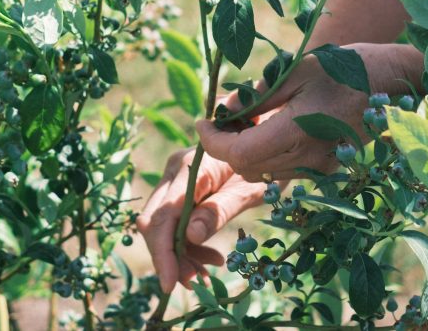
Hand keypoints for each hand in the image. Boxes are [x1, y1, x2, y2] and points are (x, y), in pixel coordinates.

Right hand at [136, 148, 268, 293]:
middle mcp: (174, 171)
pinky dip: (188, 245)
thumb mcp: (248, 191)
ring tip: (205, 275)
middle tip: (194, 282)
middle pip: (156, 222)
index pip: (164, 216)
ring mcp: (174, 179)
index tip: (170, 283)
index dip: (163, 252)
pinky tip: (209, 260)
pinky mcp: (181, 190)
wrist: (271, 145)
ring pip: (163, 226)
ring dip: (180, 255)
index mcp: (190, 168)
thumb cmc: (265, 165)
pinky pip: (175, 222)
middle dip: (170, 257)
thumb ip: (219, 211)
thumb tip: (189, 236)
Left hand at [198, 49, 376, 181]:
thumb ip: (259, 93)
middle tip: (219, 118)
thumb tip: (225, 108)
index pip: (240, 153)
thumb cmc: (347, 68)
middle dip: (225, 147)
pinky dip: (267, 154)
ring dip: (245, 152)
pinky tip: (269, 127)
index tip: (201, 121)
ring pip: (264, 173)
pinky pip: (284, 169)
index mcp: (298, 131)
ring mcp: (320, 167)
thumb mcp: (298, 70)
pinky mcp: (328, 168)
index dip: (213, 142)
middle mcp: (308, 158)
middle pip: (248, 168)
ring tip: (243, 120)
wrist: (395, 84)